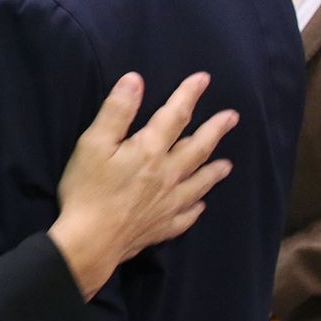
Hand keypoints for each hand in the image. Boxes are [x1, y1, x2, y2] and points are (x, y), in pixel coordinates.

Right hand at [48, 72, 235, 298]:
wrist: (90, 242)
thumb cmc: (87, 189)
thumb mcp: (93, 143)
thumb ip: (116, 111)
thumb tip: (136, 79)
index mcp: (150, 150)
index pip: (175, 116)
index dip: (189, 95)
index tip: (204, 78)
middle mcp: (168, 175)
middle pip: (197, 148)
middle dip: (215, 130)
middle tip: (232, 117)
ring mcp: (169, 203)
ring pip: (199, 183)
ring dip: (214, 171)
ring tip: (227, 164)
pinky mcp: (163, 227)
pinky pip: (187, 216)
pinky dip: (196, 208)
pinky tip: (200, 206)